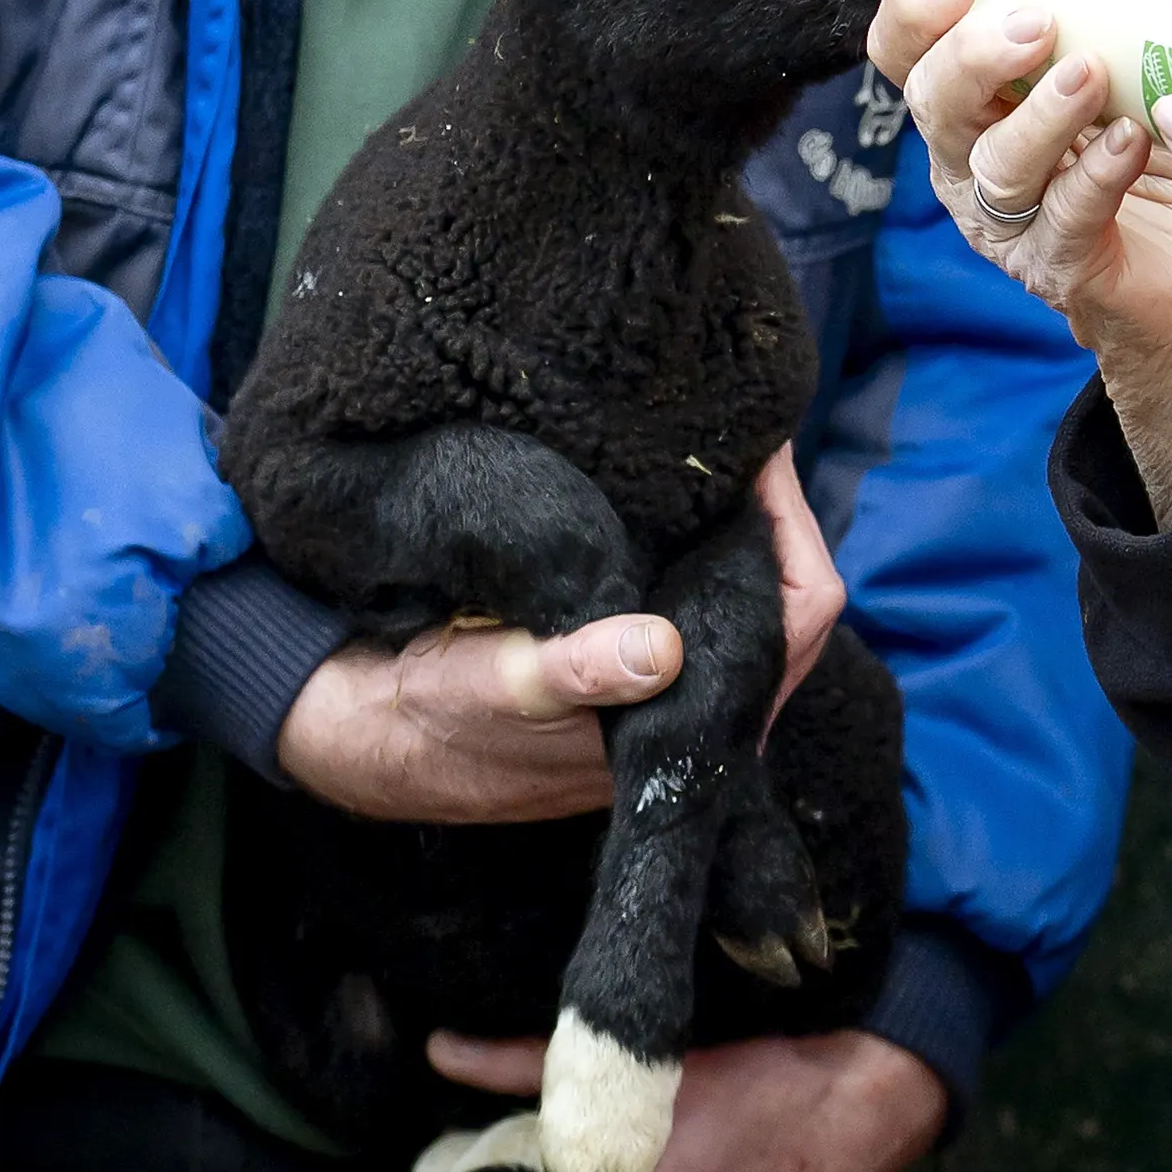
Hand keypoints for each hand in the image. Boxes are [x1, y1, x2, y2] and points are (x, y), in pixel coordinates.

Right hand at [272, 443, 843, 816]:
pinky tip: (677, 489)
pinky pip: (698, 585)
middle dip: (772, 515)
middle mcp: (692, 701)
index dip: (789, 530)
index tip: (762, 453)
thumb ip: (573, 672)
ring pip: (746, 588)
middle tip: (745, 435)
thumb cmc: (438, 718)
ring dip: (737, 524)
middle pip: (784, 594)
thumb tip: (660, 650)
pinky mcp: (635, 654)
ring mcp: (668, 678)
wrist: (377, 735)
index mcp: (681, 722)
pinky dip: (700, 536)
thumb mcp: (495, 686)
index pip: (794, 618)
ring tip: (719, 450)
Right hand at [872, 0, 1171, 509]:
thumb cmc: (1140, 165)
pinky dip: (1097, 176)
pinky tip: (1130, 140)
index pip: (904, 50)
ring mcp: (1009, 223)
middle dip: (973, 55)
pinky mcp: (1060, 269)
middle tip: (1033, 21)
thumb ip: (1133, 1)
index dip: (912, 6)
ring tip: (1088, 74)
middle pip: (933, 103)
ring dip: (1040, 115)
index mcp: (970, 104)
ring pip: (995, 166)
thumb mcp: (1128, 72)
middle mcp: (970, 162)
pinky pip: (1066, 221)